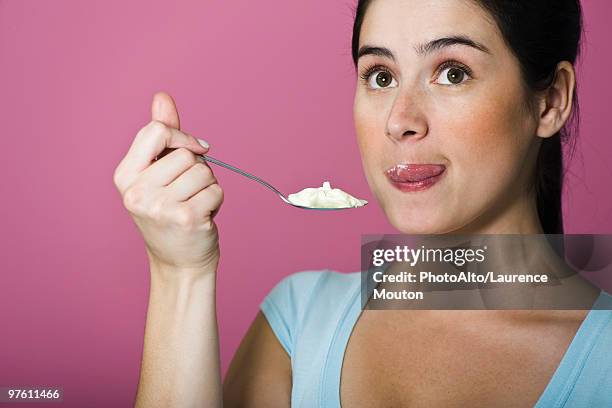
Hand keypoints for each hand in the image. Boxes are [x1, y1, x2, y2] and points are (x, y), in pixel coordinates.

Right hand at [113, 92, 223, 275]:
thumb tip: (162, 96)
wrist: (179, 262)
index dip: (181, 136)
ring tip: (194, 204)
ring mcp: (160, 207)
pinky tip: (204, 216)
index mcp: (124, 176)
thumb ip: (162, 136)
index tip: (194, 149)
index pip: (155, 131)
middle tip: (187, 192)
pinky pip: (216, 190)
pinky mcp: (186, 218)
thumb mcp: (158, 174)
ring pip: (203, 171)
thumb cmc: (170, 213)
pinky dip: (217, 201)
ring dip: (207, 186)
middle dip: (196, 168)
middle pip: (184, 153)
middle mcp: (136, 192)